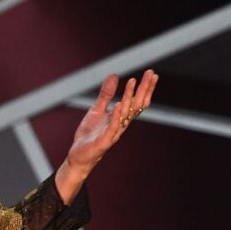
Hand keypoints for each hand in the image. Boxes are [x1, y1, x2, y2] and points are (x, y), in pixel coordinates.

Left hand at [54, 69, 158, 202]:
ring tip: (133, 81)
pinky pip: (113, 128)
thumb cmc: (90, 134)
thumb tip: (114, 75)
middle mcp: (121, 124)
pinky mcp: (104, 141)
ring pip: (126, 114)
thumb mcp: (97, 110)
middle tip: (151, 73)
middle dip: (144, 89)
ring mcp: (113, 132)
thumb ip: (106, 94)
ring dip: (130, 97)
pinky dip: (116, 116)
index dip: (145, 88)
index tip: (152, 74)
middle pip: (136, 105)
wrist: (78, 155)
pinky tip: (119, 104)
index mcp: (120, 117)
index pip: (137, 101)